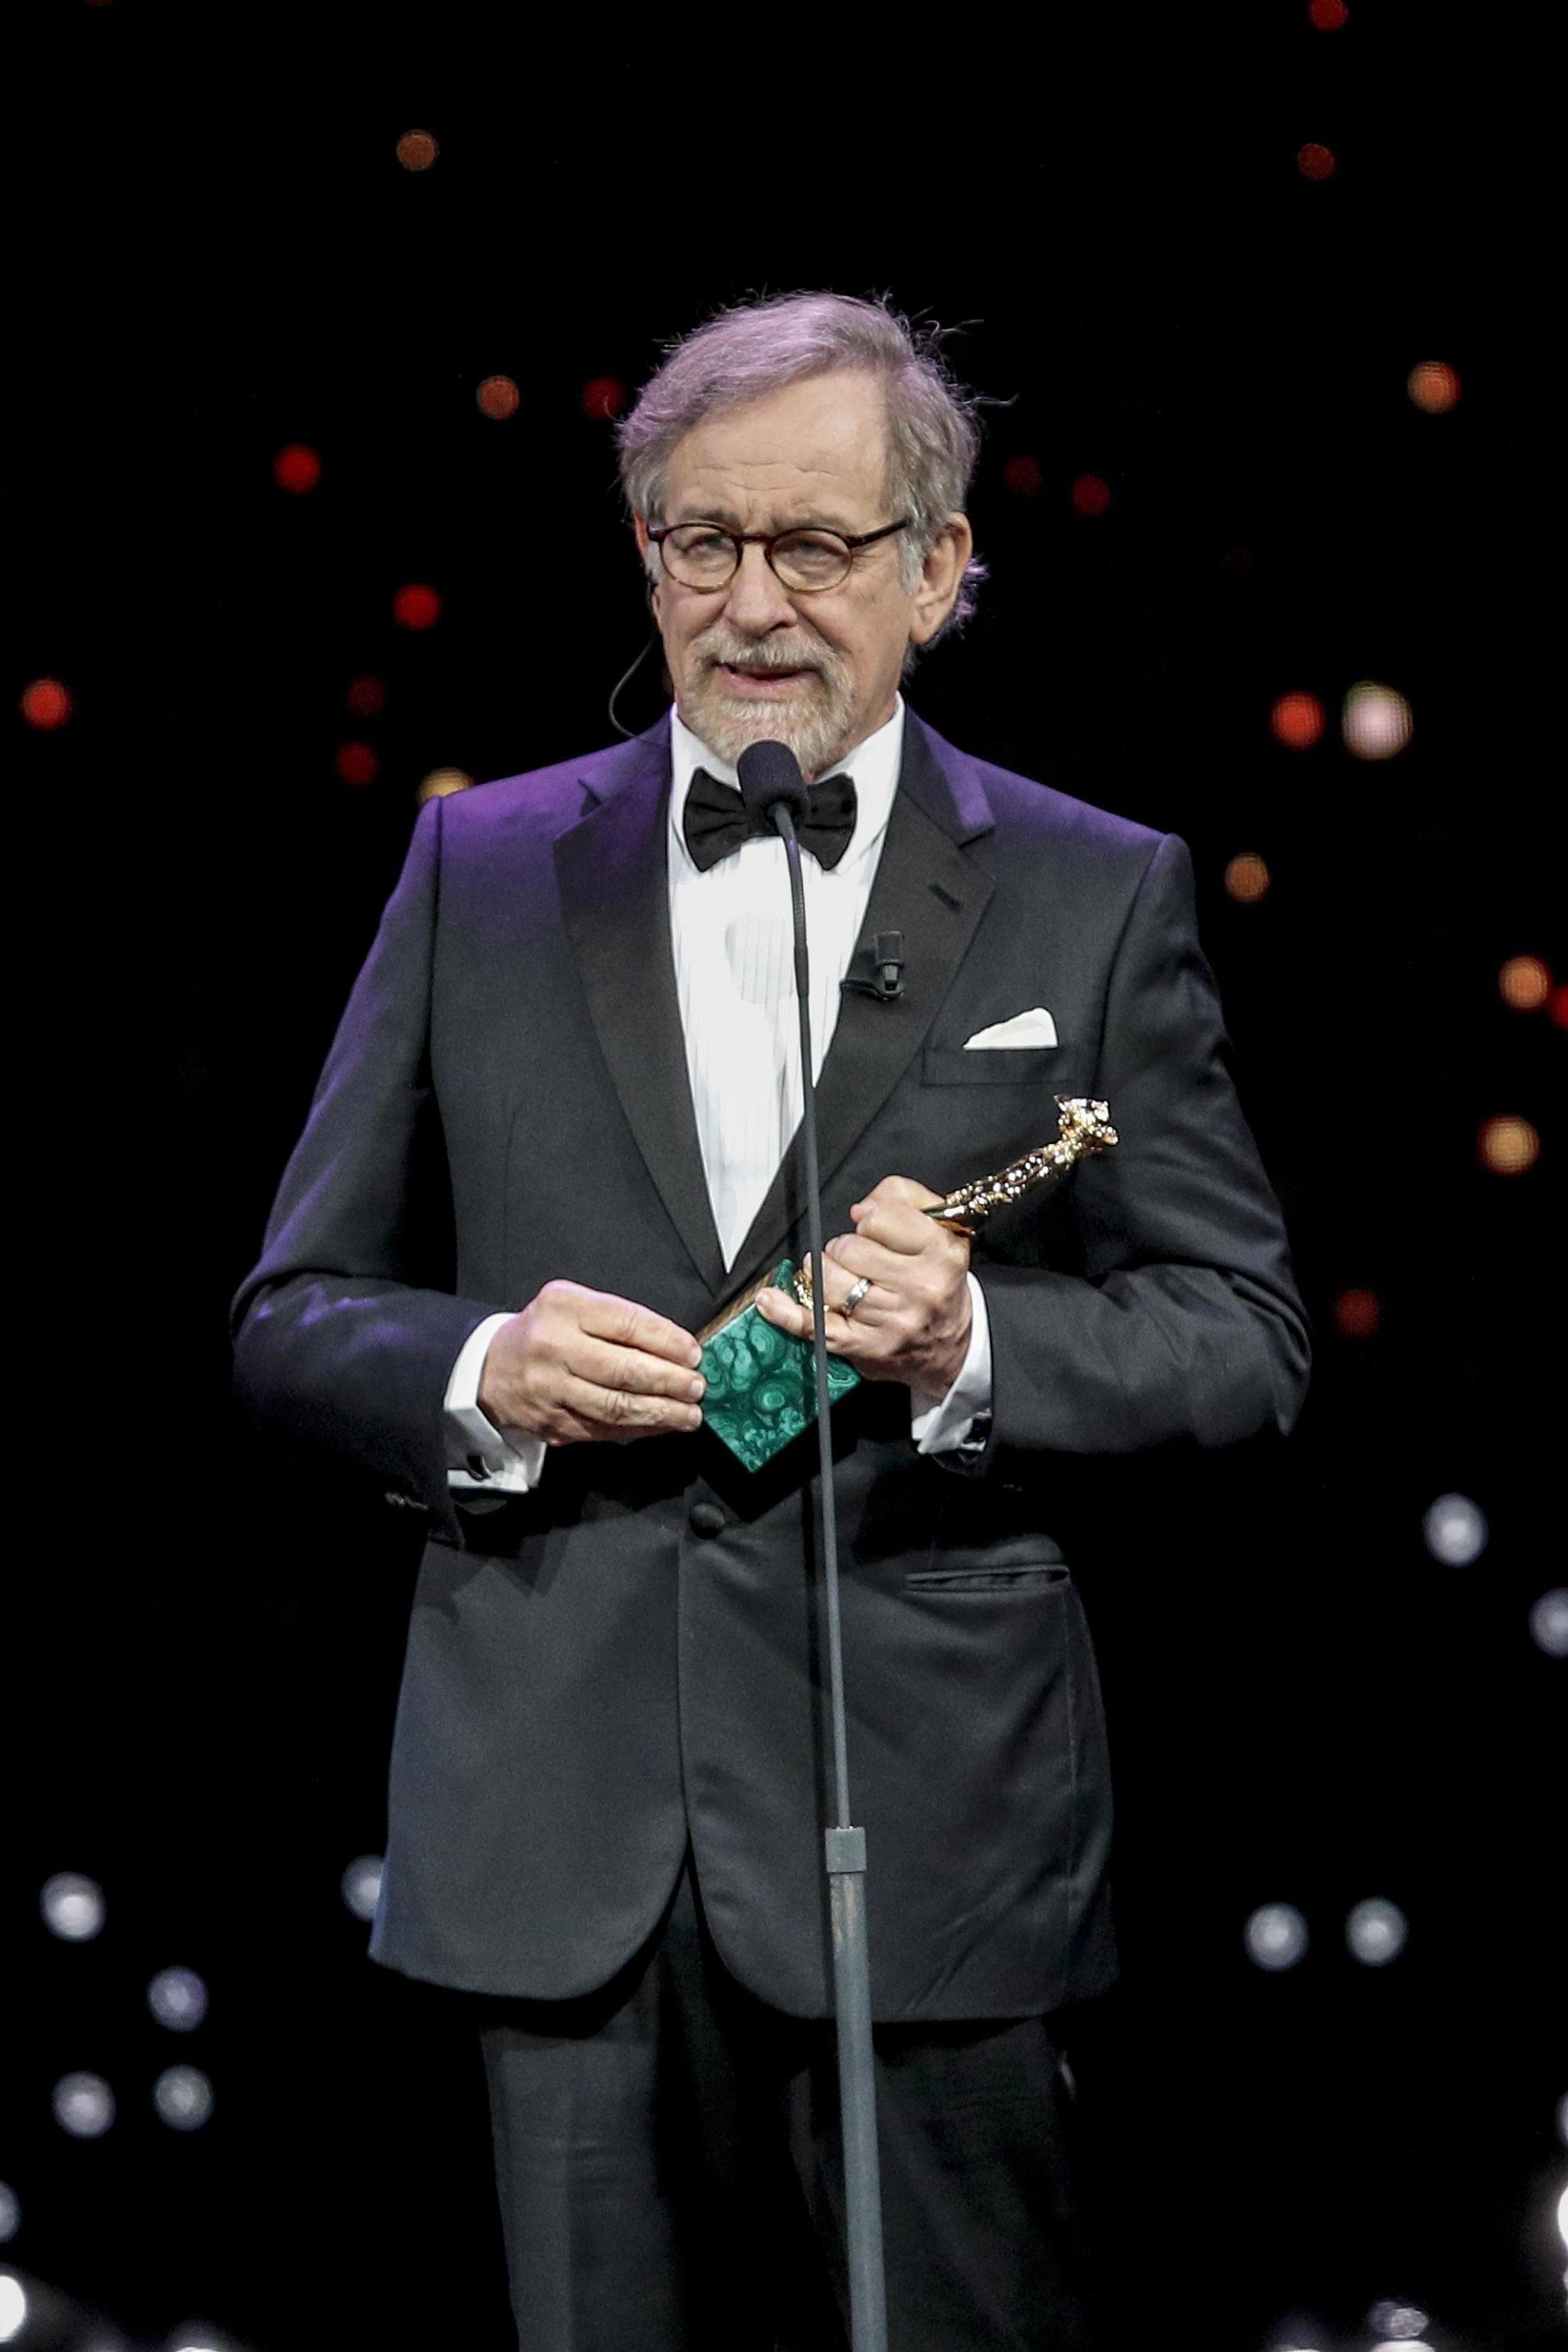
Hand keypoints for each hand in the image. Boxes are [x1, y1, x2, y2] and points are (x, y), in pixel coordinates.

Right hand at [478, 1281, 705, 1446]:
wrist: (490, 1369)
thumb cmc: (545, 1331)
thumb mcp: (572, 1304)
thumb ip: (618, 1320)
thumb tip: (676, 1348)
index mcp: (564, 1308)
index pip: (627, 1324)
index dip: (667, 1342)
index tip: (694, 1354)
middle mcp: (554, 1348)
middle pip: (624, 1370)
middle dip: (669, 1381)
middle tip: (697, 1387)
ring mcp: (551, 1390)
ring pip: (616, 1406)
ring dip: (661, 1413)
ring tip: (690, 1414)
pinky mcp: (552, 1423)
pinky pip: (604, 1430)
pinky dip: (639, 1430)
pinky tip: (661, 1425)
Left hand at [754, 1176, 972, 1396]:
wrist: (950, 1347)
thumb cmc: (937, 1281)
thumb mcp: (939, 1229)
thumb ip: (901, 1198)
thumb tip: (860, 1208)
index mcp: (941, 1253)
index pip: (880, 1218)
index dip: (870, 1218)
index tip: (872, 1226)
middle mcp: (919, 1289)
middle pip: (850, 1249)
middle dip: (846, 1248)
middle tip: (861, 1258)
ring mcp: (890, 1322)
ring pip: (829, 1282)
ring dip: (825, 1272)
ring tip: (840, 1275)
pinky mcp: (865, 1347)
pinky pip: (815, 1326)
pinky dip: (785, 1313)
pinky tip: (769, 1301)